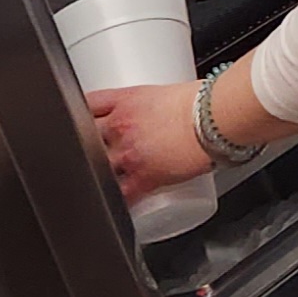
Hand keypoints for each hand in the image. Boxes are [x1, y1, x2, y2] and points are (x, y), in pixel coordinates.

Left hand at [88, 81, 206, 200]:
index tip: (82, 118)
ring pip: (97, 168)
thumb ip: (157, 103)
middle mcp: (120, 127)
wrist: (217, 118)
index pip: (87, 104)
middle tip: (96, 149)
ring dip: (99, 172)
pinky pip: (121, 196)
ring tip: (104, 177)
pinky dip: (116, 201)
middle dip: (88, 143)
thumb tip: (163, 110)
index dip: (80, 112)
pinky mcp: (143, 178)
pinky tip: (113, 205)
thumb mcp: (169, 91)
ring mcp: (128, 155)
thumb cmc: (204, 101)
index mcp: (125, 101)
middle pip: (84, 137)